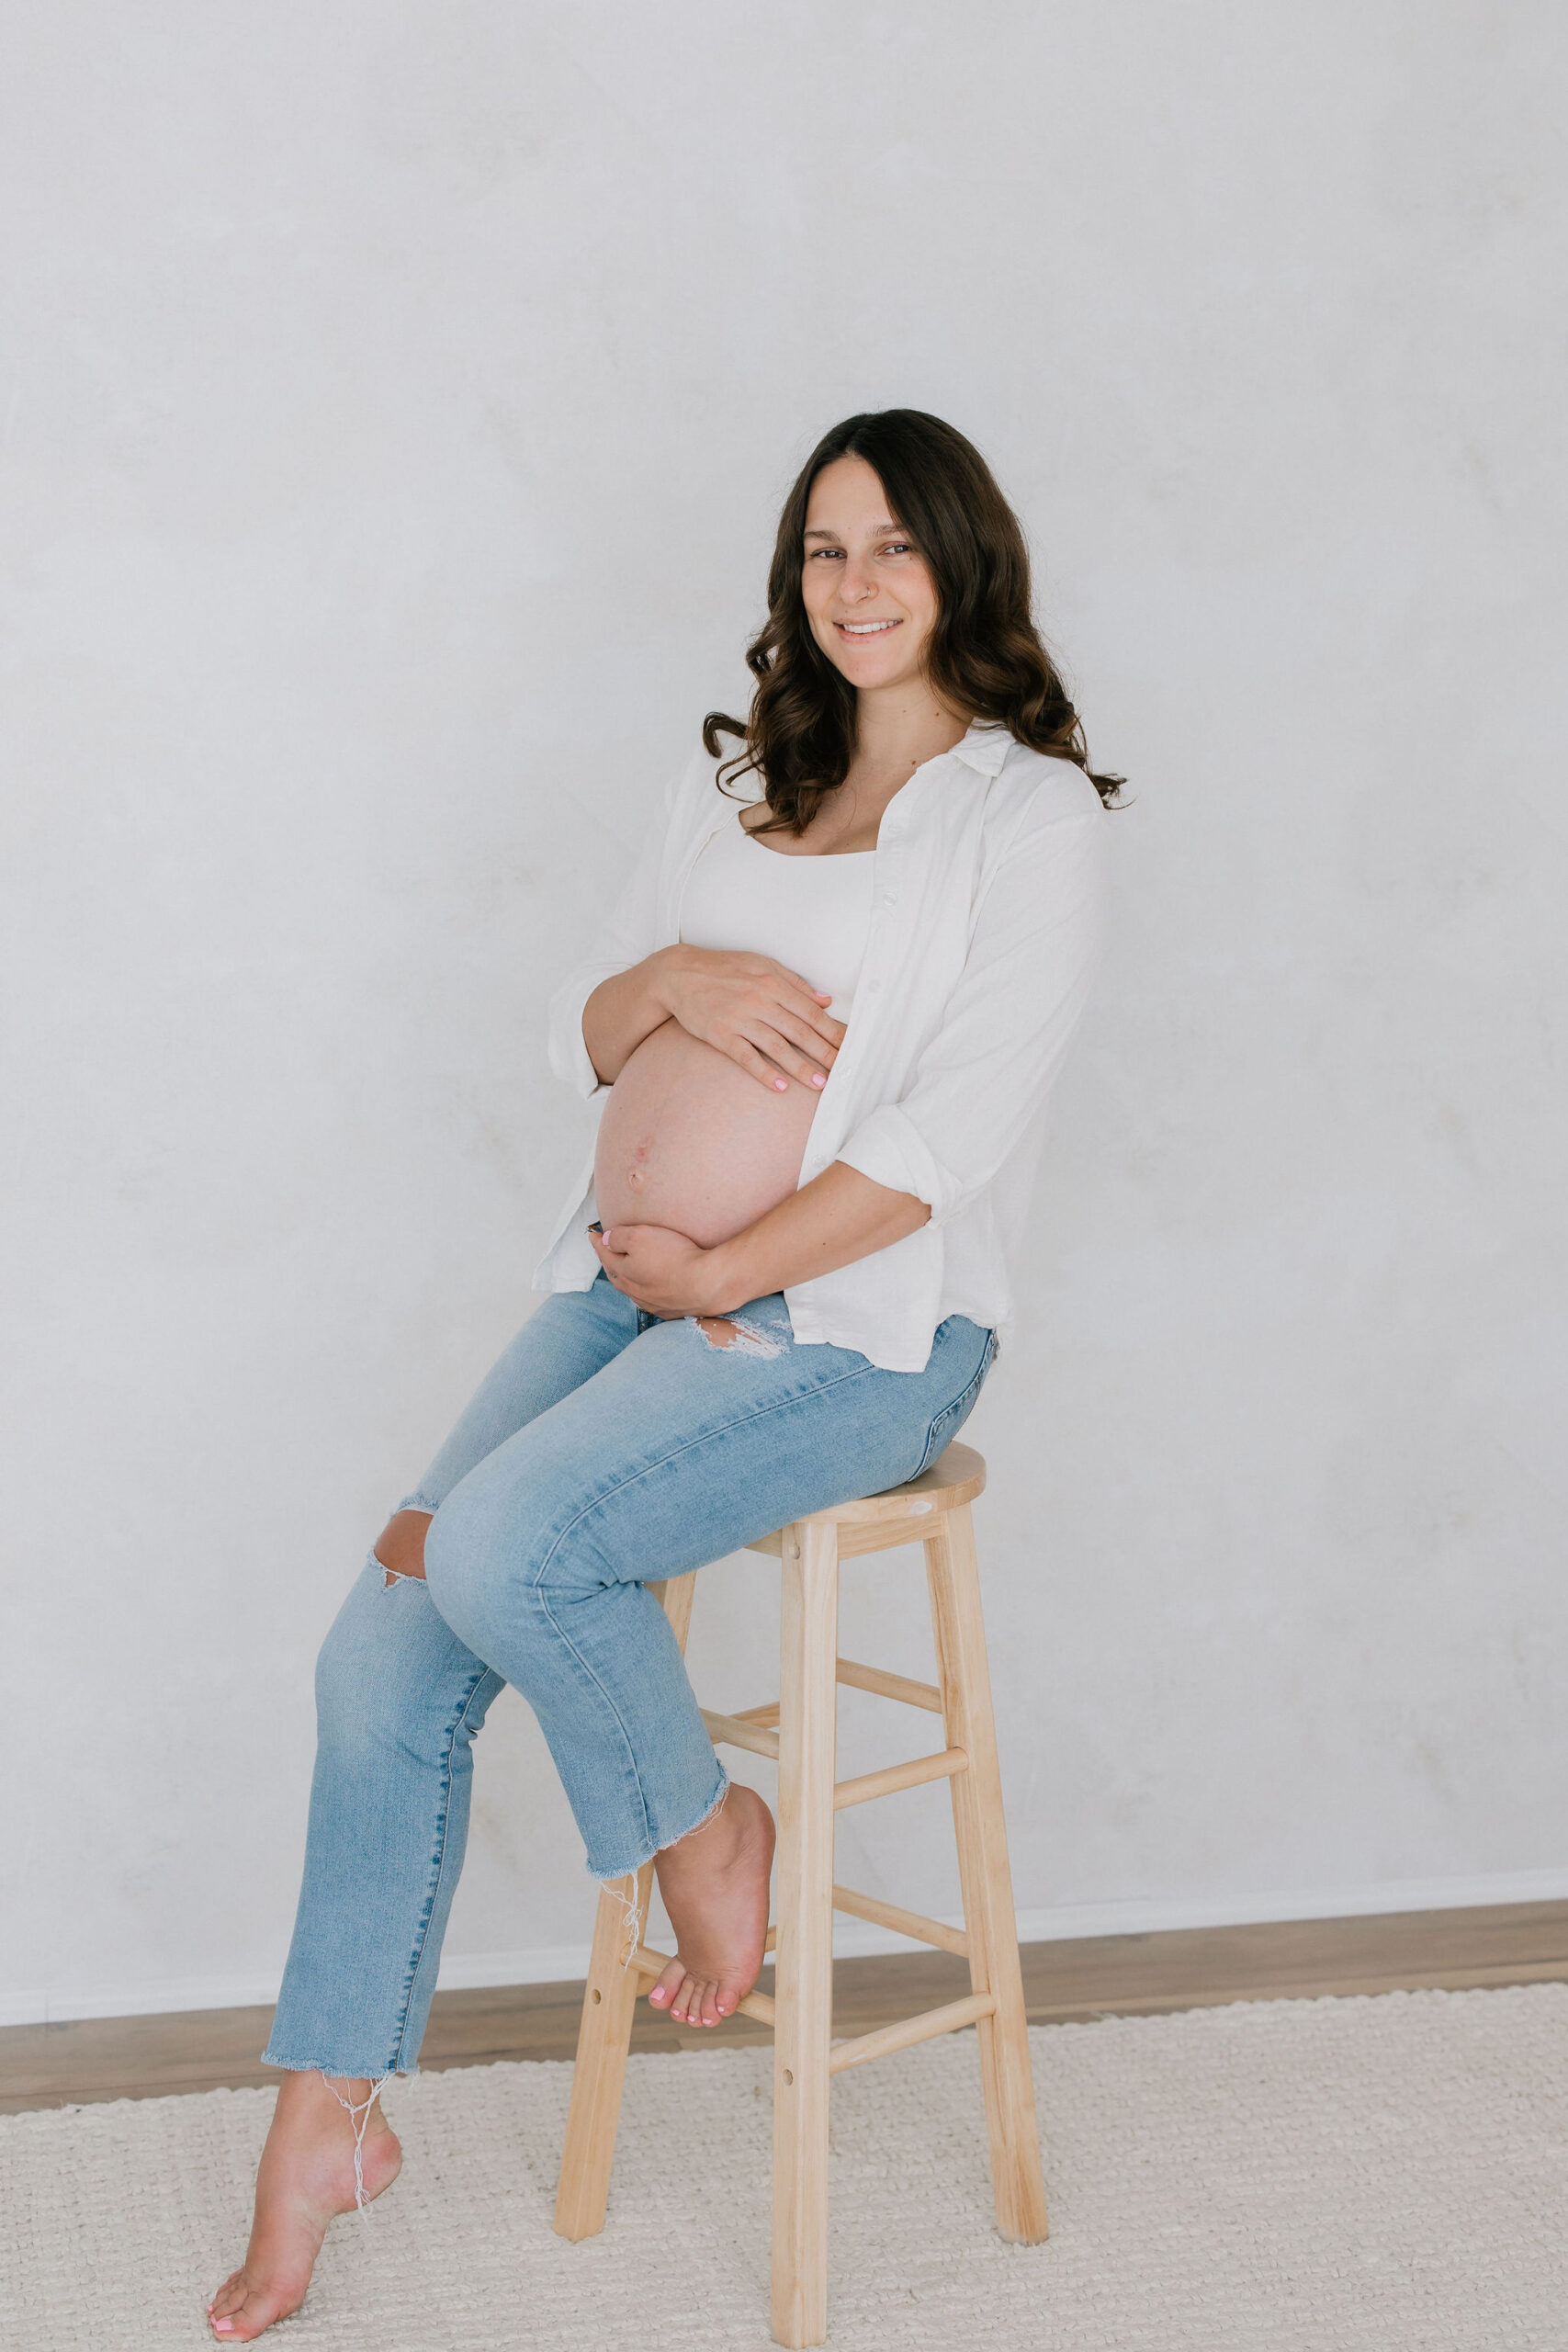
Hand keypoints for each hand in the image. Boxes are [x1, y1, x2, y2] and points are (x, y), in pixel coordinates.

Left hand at [589, 1221, 730, 1316]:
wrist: (708, 1284)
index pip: (605, 1255)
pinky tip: (651, 1289)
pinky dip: (646, 1292)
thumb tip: (605, 1240)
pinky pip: (652, 1301)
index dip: (598, 1243)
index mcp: (624, 1272)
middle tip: (605, 1252)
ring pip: (633, 1291)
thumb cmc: (675, 1257)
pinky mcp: (672, 1310)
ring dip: (626, 1279)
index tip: (593, 1234)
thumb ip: (619, 1238)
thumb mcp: (640, 1236)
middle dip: (609, 1262)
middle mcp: (635, 1291)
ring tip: (625, 1271)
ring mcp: (653, 1303)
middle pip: (616, 1276)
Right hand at [653, 946, 846, 1093]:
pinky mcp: (720, 1035)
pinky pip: (746, 1057)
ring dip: (800, 1067)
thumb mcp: (762, 965)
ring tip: (820, 1084)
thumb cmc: (725, 968)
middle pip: (799, 1031)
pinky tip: (779, 1087)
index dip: (832, 1031)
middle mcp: (759, 1001)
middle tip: (843, 1070)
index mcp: (773, 983)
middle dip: (825, 1052)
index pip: (810, 1012)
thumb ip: (795, 983)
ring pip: (777, 1047)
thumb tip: (825, 1000)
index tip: (849, 1047)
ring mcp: (740, 1019)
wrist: (679, 974)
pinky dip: (763, 1072)